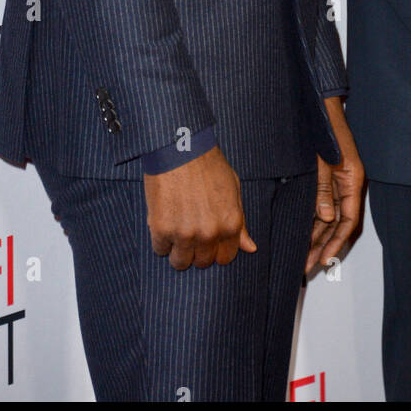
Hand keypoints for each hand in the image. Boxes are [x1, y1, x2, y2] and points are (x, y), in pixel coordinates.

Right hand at [144, 145, 256, 269]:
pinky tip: (163, 220)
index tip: (208, 242)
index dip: (216, 250)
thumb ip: (240, 223)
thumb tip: (250, 248)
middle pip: (202, 262)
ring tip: (175, 229)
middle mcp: (209, 233)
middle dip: (196, 251)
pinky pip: (160, 249)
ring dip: (177, 250)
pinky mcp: (162, 229)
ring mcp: (185, 233)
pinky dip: (160, 240)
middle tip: (189, 232)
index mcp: (230, 224)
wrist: (180, 148)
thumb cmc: (208, 165)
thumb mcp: (233, 189)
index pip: (225, 258)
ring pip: (180, 262)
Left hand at [305, 97, 364, 273]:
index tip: (323, 259)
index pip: (348, 221)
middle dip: (323, 246)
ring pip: (330, 217)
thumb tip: (324, 218)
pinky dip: (314, 220)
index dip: (336, 242)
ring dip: (317, 236)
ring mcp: (339, 181)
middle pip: (338, 224)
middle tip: (306, 266)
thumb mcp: (323, 160)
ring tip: (302, 256)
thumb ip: (323, 188)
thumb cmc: (325, 129)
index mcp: (353, 180)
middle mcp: (349, 184)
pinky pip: (323, 204)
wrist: (321, 105)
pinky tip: (303, 232)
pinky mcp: (329, 177)